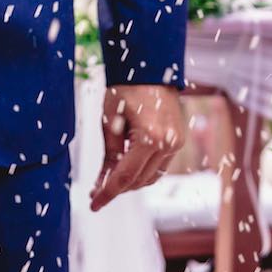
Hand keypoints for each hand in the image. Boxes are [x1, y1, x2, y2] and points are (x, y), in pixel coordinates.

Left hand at [90, 84, 185, 209]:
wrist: (150, 66)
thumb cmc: (127, 88)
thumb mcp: (110, 120)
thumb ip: (110, 153)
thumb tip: (104, 181)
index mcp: (150, 138)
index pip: (125, 177)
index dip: (107, 193)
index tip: (94, 204)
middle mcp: (168, 144)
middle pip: (139, 181)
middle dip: (117, 187)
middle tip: (96, 189)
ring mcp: (176, 143)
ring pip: (151, 177)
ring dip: (130, 180)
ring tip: (108, 178)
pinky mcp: (178, 140)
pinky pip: (159, 166)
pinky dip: (142, 170)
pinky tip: (125, 166)